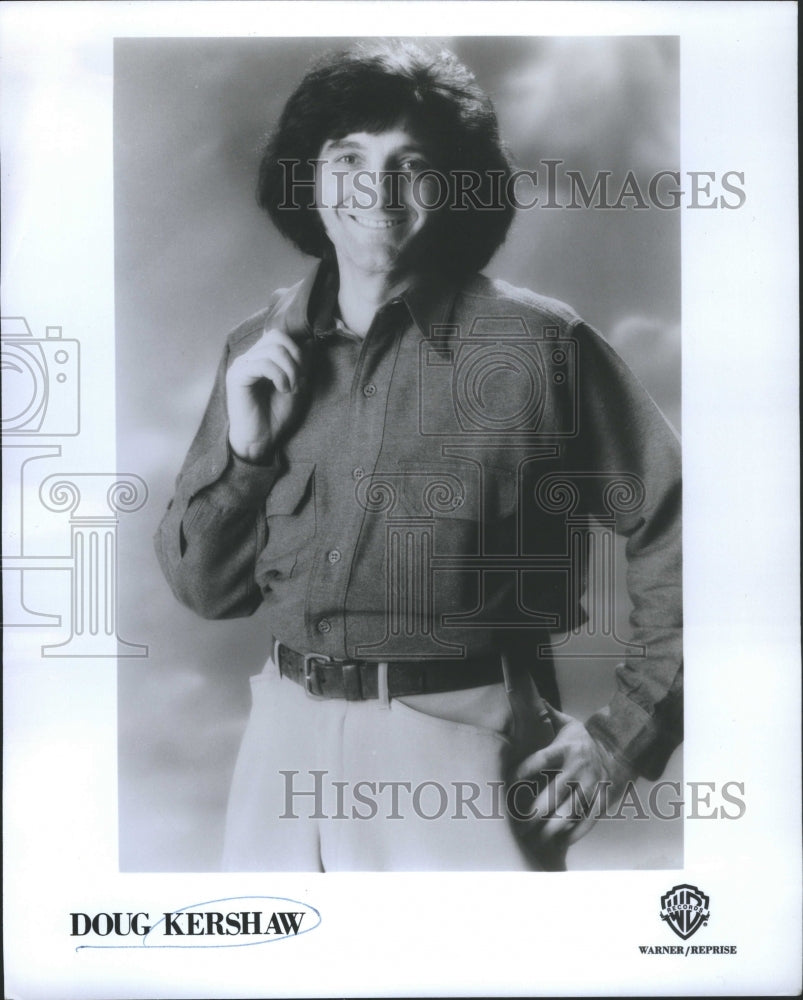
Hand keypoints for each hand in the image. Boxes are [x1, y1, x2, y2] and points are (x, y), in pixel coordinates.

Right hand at [225, 328, 306, 461]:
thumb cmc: (276, 416)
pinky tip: (283, 390)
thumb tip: (310, 341)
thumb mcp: (297, 386)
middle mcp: (249, 358)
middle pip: (276, 336)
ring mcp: (241, 365)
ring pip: (272, 349)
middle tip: (299, 381)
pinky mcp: (237, 376)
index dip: (297, 350)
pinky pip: (262, 364)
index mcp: (260, 358)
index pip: (279, 335)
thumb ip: (302, 365)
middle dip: (295, 357)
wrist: (261, 440)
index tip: (304, 375)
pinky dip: (279, 375)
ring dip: (290, 369)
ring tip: (291, 389)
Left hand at [513, 705, 630, 848]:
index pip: (541, 760)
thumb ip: (548, 714)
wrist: (620, 751)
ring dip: (553, 827)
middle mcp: (578, 769)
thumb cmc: (582, 740)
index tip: (509, 783)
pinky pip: (589, 821)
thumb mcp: (567, 724)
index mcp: (565, 750)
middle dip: (536, 810)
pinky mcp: (603, 800)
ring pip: (571, 811)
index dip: (524, 771)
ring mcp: (592, 786)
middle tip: (518, 823)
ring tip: (536, 838)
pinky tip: (561, 842)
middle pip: (555, 792)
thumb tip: (530, 696)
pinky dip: (575, 833)